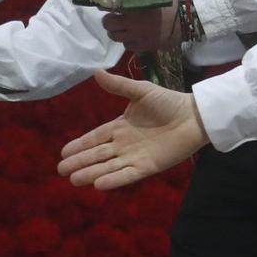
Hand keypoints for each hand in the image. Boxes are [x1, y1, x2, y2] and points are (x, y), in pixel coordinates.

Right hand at [56, 70, 208, 190]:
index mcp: (120, 127)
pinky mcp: (149, 166)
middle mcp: (124, 144)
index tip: (63, 152)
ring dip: (91, 173)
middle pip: (97, 155)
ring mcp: (135, 156)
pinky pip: (128, 174)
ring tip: (74, 180)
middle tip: (61, 170)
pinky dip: (114, 180)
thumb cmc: (169, 102)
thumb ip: (118, 85)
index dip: (79, 145)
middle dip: (79, 162)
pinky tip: (99, 184)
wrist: (195, 116)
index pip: (94, 138)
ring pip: (108, 167)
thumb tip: (96, 71)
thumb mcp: (141, 91)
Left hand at [100, 5, 178, 50]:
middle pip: (108, 24)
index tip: (102, 5)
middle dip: (108, 21)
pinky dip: (127, 42)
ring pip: (115, 37)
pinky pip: (127, 46)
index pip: (111, 7)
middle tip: (112, 18)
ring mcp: (137, 37)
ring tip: (121, 28)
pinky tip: (133, 37)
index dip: (104, 6)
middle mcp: (133, 23)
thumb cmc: (170, 6)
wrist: (186, 22)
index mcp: (135, 8)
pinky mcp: (143, 46)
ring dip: (115, 32)